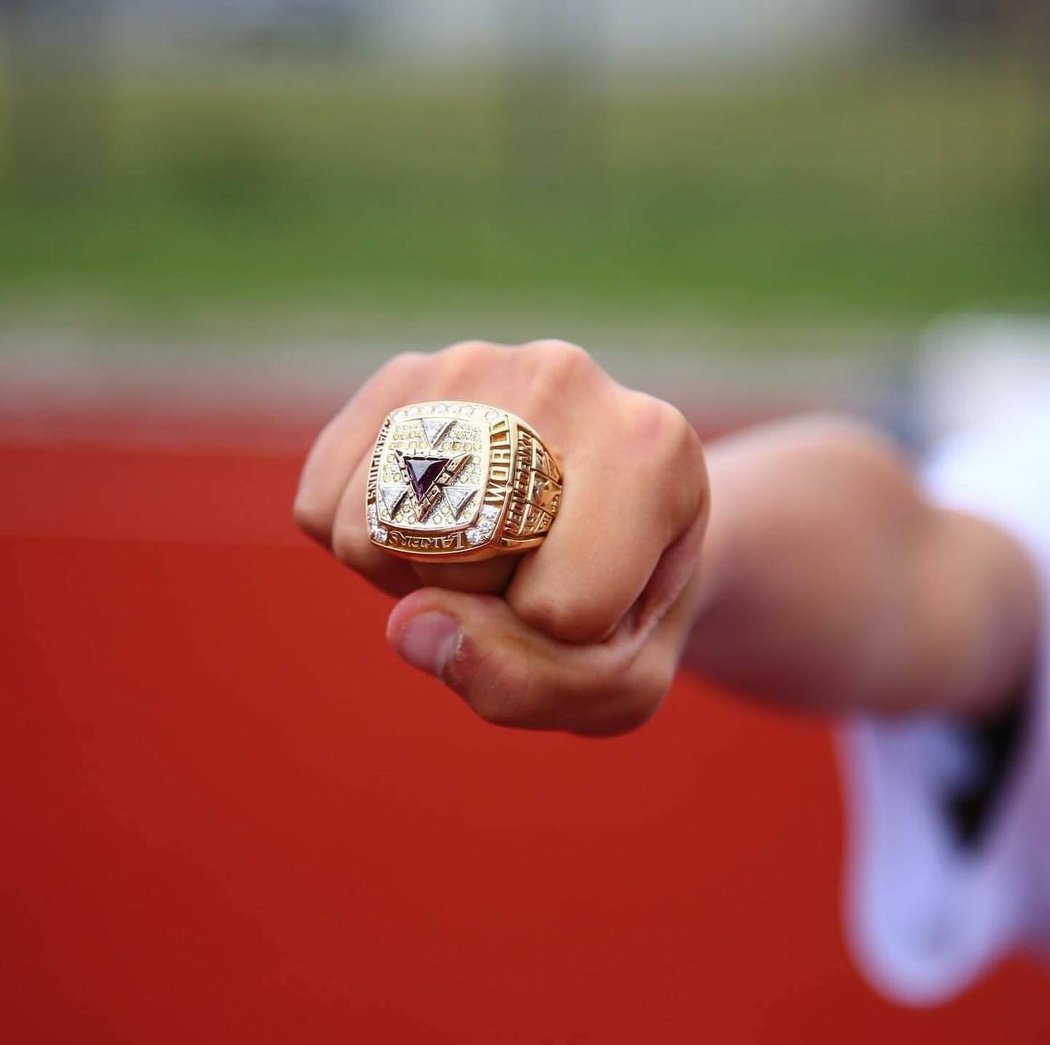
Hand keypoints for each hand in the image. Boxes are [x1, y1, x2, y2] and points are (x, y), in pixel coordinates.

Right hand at [294, 339, 708, 735]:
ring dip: (411, 575)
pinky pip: (321, 505)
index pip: (565, 607)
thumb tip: (411, 626)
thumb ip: (532, 684)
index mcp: (652, 452)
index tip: (598, 593)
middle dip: (478, 602)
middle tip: (529, 568)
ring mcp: (471, 364)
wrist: (605, 514)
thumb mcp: (618, 679)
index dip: (565, 638)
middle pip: (450, 560)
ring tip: (480, 541)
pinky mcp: (398, 378)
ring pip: (369, 532)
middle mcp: (563, 379)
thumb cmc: (619, 601)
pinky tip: (430, 517)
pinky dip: (361, 543)